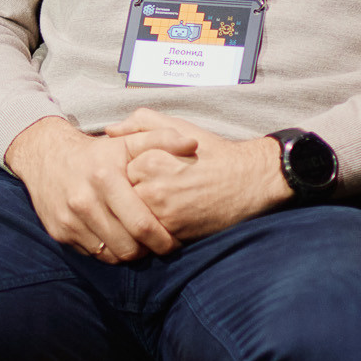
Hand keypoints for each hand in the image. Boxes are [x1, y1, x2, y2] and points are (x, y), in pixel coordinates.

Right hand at [2, 115, 192, 262]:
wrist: (45, 156)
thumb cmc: (97, 153)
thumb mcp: (127, 142)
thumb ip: (161, 139)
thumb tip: (192, 144)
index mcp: (105, 178)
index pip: (143, 225)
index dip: (164, 240)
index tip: (175, 239)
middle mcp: (84, 201)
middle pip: (128, 247)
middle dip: (149, 250)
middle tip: (159, 244)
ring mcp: (69, 219)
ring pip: (111, 255)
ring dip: (130, 252)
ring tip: (139, 241)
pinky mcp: (59, 232)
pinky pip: (93, 255)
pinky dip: (108, 251)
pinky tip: (117, 236)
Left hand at [104, 107, 289, 242]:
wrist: (250, 180)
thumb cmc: (212, 152)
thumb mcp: (178, 127)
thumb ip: (141, 123)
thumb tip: (109, 131)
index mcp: (148, 160)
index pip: (117, 174)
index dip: (126, 176)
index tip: (137, 176)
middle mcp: (152, 187)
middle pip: (123, 198)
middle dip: (129, 198)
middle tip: (144, 194)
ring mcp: (164, 213)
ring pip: (134, 219)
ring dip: (138, 217)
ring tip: (153, 208)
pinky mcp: (176, 232)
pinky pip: (150, 236)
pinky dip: (152, 232)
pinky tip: (164, 222)